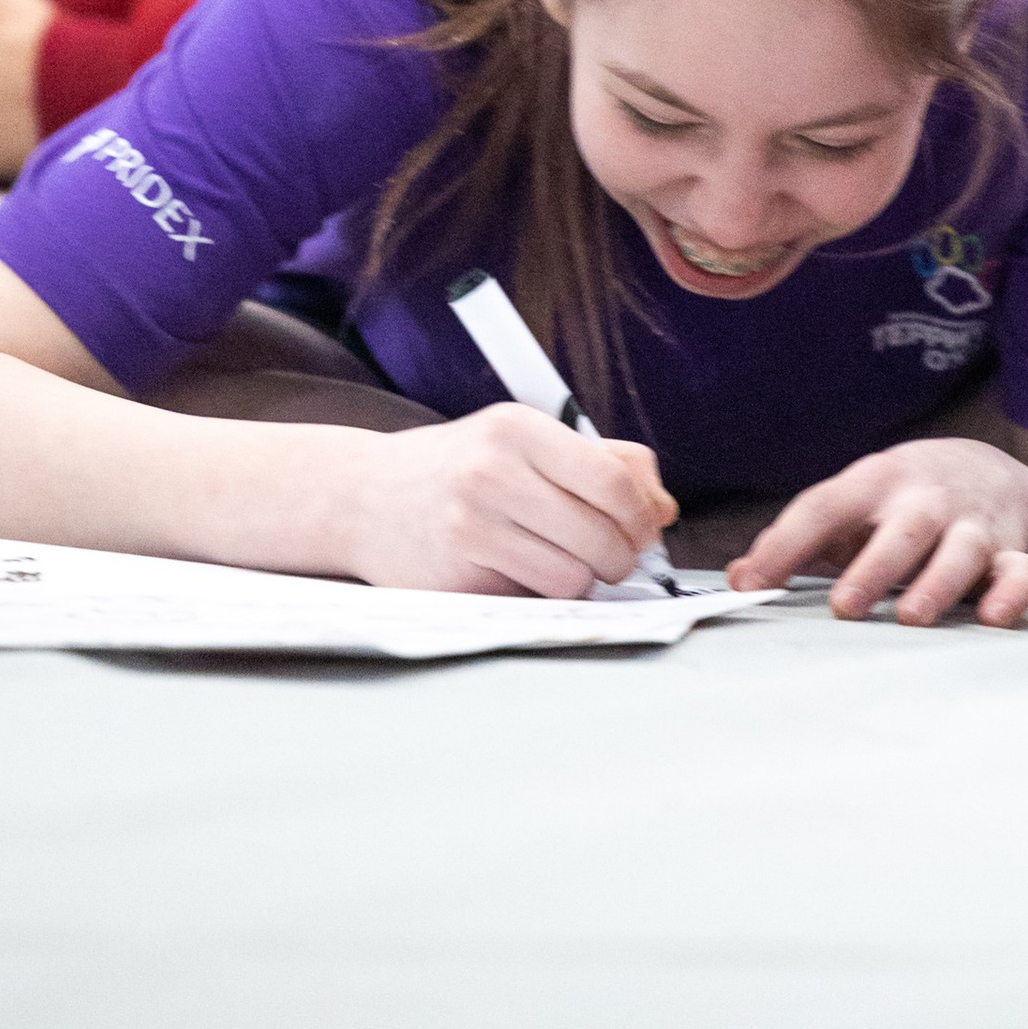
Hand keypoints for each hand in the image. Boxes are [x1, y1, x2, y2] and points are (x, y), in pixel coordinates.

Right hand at [345, 404, 676, 596]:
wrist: (363, 498)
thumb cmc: (459, 468)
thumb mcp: (525, 440)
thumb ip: (605, 462)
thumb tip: (664, 509)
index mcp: (517, 428)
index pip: (613, 480)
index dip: (641, 515)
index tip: (643, 528)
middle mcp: (491, 473)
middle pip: (602, 535)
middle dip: (621, 556)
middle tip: (613, 556)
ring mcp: (468, 527)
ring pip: (573, 577)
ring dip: (583, 580)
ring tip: (564, 562)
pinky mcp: (454, 577)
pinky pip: (532, 599)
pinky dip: (541, 594)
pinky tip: (521, 571)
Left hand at [730, 436, 1027, 626]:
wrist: (993, 475)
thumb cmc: (904, 501)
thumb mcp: (854, 504)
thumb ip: (801, 539)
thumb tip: (738, 576)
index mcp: (877, 482)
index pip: (825, 507)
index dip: (787, 544)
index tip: (751, 584)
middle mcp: (928, 499)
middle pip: (904, 528)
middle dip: (875, 567)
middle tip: (845, 606)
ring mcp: (975, 525)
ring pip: (961, 550)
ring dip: (937, 584)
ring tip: (911, 618)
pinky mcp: (1015, 552)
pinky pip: (1021, 573)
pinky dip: (1011, 594)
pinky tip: (992, 618)